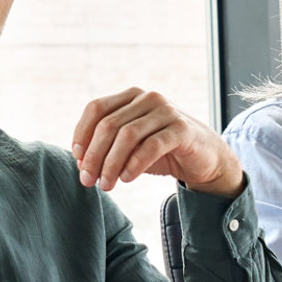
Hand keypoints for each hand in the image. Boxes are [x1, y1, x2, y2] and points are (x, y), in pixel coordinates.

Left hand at [71, 87, 244, 197]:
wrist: (204, 158)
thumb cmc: (162, 150)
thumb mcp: (131, 146)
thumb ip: (107, 147)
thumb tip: (80, 162)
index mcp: (132, 96)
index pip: (96, 108)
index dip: (82, 134)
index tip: (77, 159)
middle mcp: (148, 98)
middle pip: (108, 124)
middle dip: (94, 155)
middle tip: (87, 181)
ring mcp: (166, 111)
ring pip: (127, 135)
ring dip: (111, 164)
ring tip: (106, 185)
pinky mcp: (182, 129)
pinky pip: (151, 146)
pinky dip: (134, 164)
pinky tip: (126, 178)